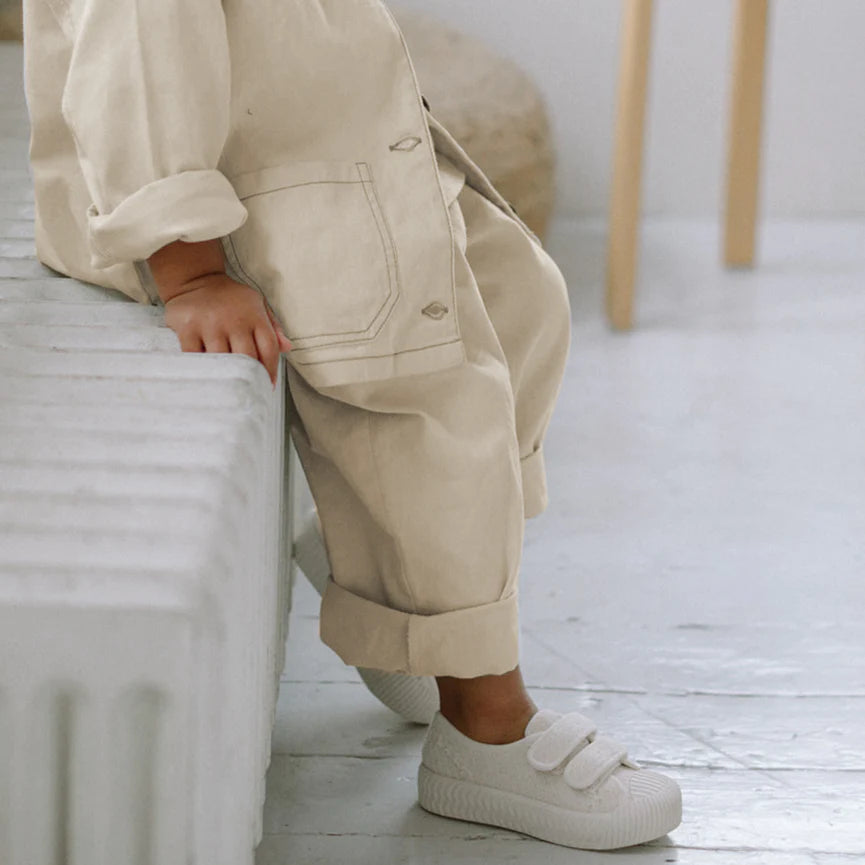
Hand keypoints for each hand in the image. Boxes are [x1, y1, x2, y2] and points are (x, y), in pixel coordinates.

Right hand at [162, 272, 292, 387]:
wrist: (196, 279)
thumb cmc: (231, 298)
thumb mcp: (257, 304)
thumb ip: (273, 327)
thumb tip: (287, 347)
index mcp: (254, 315)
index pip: (269, 348)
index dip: (271, 370)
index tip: (268, 385)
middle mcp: (234, 320)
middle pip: (248, 358)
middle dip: (251, 376)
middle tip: (249, 389)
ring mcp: (210, 324)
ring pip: (223, 360)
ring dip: (227, 375)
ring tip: (229, 387)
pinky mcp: (188, 328)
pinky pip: (196, 356)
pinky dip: (203, 368)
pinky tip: (208, 375)